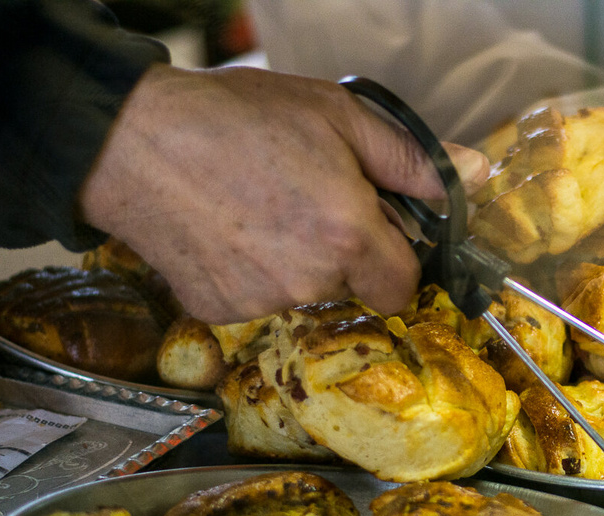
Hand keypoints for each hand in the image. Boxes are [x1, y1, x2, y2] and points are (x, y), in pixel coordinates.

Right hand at [79, 64, 488, 323]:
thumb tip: (472, 173)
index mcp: (349, 234)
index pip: (403, 285)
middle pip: (356, 289)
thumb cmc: (233, 120)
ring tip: (263, 209)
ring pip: (308, 295)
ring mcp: (263, 301)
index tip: (378, 234)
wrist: (131, 142)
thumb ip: (411, 159)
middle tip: (311, 204)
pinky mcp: (221, 310)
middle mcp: (311, 279)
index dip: (395, 258)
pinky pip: (260, 300)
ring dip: (300, 264)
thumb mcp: (338, 117)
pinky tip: (231, 230)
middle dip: (347, 255)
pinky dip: (254, 274)